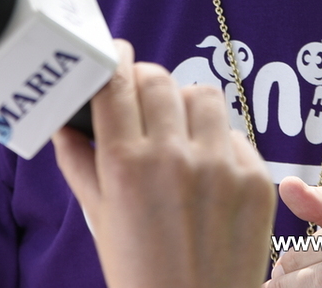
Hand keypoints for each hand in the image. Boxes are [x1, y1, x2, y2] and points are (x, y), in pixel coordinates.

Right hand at [52, 40, 274, 287]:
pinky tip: (207, 171)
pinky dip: (218, 143)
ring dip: (185, 106)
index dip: (114, 60)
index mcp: (126, 165)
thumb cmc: (140, 273)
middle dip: (145, 85)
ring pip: (202, 95)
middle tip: (142, 102)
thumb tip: (65, 121)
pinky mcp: (256, 181)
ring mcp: (221, 168)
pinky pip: (235, 134)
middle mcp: (174, 159)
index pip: (118, 82)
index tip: (115, 55)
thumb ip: (79, 162)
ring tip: (179, 132)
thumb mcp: (99, 217)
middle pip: (158, 80)